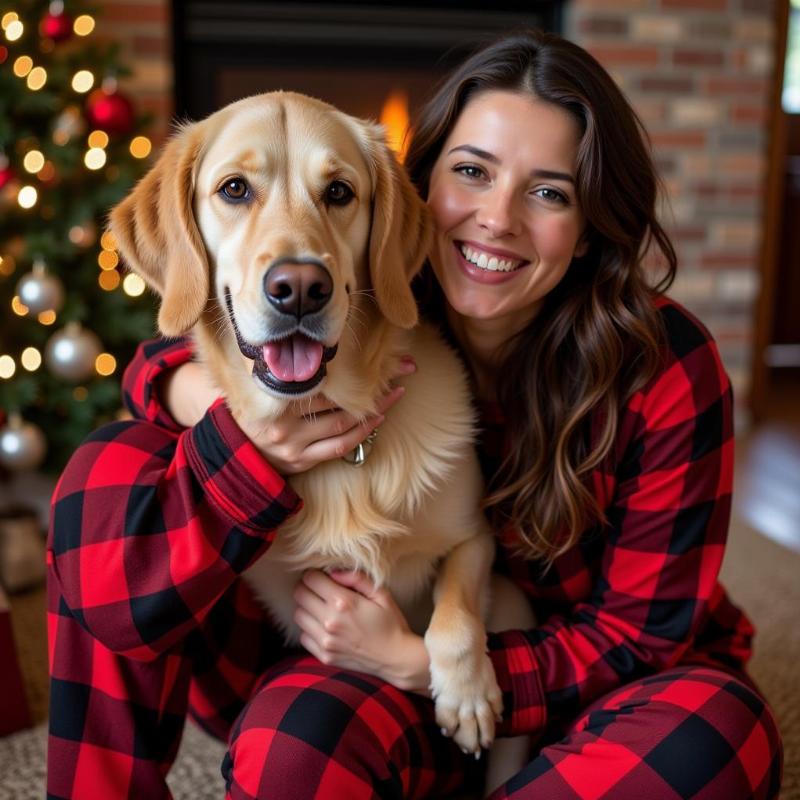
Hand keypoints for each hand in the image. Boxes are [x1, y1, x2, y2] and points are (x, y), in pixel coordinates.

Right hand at [161, 356, 416, 474]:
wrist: (234, 449)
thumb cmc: (254, 405)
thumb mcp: (260, 381)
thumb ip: (282, 364)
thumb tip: (311, 334)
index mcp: (273, 397)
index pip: (319, 378)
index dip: (352, 366)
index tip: (377, 351)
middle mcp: (284, 423)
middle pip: (338, 401)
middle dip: (373, 385)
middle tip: (404, 367)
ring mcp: (294, 446)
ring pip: (344, 426)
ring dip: (375, 410)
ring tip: (398, 390)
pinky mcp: (302, 461)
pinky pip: (340, 447)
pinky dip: (362, 432)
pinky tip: (378, 418)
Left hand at [293, 570, 430, 695]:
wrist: (397, 659)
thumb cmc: (391, 623)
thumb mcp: (381, 594)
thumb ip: (356, 578)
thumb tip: (333, 572)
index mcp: (344, 602)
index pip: (310, 579)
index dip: (315, 574)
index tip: (323, 577)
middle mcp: (330, 621)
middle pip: (299, 595)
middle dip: (307, 587)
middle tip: (319, 589)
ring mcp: (326, 641)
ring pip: (298, 615)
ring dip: (306, 608)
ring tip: (321, 608)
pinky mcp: (324, 657)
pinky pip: (304, 636)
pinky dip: (309, 628)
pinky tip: (324, 626)